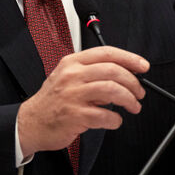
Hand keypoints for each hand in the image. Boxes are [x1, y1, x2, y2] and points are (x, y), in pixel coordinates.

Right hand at [17, 46, 149, 157]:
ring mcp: (72, 95)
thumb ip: (91, 72)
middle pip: (113, 71)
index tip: (142, 66)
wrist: (31, 122)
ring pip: (112, 90)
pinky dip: (115, 119)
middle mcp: (72, 76)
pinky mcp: (74, 115)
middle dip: (133, 82)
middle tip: (139, 92)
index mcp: (72, 62)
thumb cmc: (52, 100)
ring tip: (133, 106)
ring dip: (129, 100)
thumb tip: (123, 74)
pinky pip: (104, 116)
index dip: (129, 58)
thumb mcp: (67, 77)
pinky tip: (114, 120)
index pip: (106, 53)